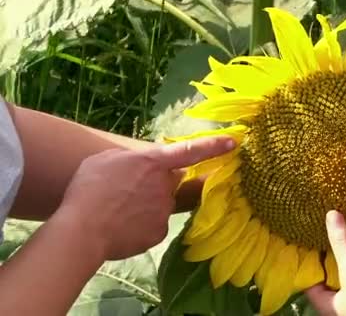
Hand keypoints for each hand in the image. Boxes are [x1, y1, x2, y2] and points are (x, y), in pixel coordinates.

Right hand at [55, 136, 234, 259]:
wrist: (82, 231)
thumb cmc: (88, 190)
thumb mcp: (105, 160)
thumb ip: (130, 158)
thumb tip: (139, 163)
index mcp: (153, 163)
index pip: (190, 150)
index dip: (214, 146)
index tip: (234, 142)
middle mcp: (165, 186)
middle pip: (171, 181)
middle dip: (159, 183)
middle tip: (129, 190)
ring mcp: (164, 211)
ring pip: (162, 204)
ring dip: (147, 205)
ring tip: (118, 211)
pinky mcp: (159, 233)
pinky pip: (153, 225)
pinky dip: (141, 226)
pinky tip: (121, 227)